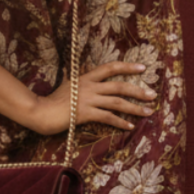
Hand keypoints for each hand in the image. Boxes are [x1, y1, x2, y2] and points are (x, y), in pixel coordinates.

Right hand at [29, 63, 154, 135]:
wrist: (41, 111)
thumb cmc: (53, 101)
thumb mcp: (68, 86)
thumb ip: (81, 83)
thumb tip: (91, 82)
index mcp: (86, 77)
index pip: (110, 68)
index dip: (127, 67)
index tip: (143, 68)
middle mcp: (89, 86)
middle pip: (119, 86)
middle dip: (138, 90)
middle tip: (153, 94)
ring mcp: (88, 99)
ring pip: (117, 102)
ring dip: (135, 108)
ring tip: (148, 112)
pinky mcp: (85, 113)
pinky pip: (108, 117)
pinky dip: (120, 122)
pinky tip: (130, 126)